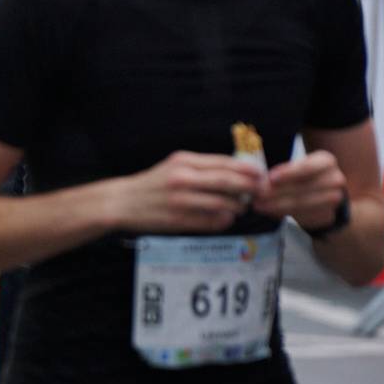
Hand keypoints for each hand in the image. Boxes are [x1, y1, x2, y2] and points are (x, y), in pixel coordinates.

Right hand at [105, 151, 265, 234]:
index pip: (225, 163)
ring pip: (223, 204)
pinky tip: (224, 218)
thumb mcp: (175, 166)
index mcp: (184, 162)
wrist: (122, 202)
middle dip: (250, 187)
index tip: (262, 175)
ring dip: (238, 206)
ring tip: (240, 206)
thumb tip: (238, 171)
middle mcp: (183, 179)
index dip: (248, 170)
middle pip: (228, 182)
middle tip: (261, 192)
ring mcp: (180, 200)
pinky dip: (224, 220)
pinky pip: (212, 221)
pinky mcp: (178, 220)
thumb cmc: (153, 184)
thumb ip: (203, 167)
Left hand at [256, 151, 347, 226]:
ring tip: (259, 205)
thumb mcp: (296, 167)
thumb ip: (283, 171)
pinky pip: (303, 216)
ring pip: (301, 204)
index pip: (307, 167)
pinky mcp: (328, 215)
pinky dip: (284, 214)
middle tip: (257, 196)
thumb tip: (263, 181)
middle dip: (276, 192)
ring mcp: (335, 199)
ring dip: (277, 206)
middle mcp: (335, 179)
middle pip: (302, 187)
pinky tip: (270, 212)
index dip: (288, 173)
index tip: (270, 178)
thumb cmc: (303, 176)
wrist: (324, 194)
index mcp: (326, 161)